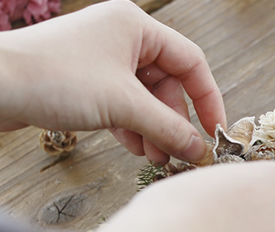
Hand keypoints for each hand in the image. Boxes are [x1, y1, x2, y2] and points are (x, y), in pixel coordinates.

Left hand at [0, 0, 224, 164]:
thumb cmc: (55, 79)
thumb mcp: (124, 105)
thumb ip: (169, 128)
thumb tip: (200, 150)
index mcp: (136, 27)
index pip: (191, 62)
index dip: (208, 98)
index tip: (215, 131)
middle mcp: (123, 39)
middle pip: (168, 86)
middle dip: (174, 123)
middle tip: (181, 154)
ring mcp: (105, 61)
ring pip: (147, 100)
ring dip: (155, 131)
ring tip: (157, 158)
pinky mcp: (89, 82)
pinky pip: (126, 107)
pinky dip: (135, 130)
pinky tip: (136, 149)